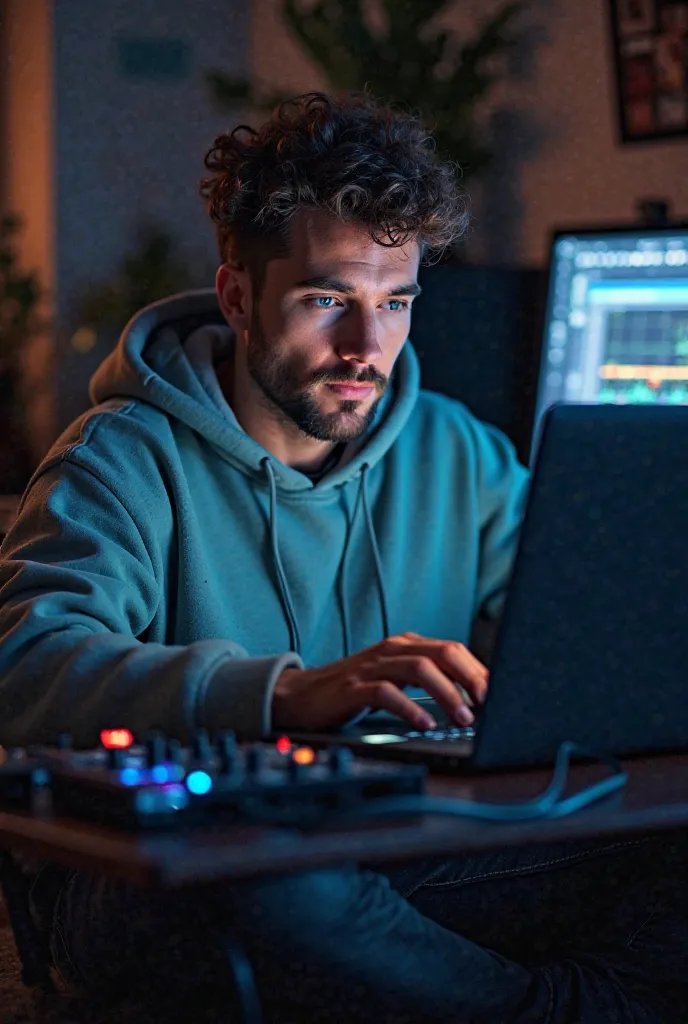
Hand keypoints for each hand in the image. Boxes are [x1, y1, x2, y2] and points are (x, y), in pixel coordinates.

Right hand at [272, 632, 488, 731]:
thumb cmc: (353, 691)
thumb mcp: (394, 680)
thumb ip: (426, 682)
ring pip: (419, 669)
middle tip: (488, 703)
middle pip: (442, 653)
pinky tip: (424, 723)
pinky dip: (409, 707)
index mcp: (405, 645)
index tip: (498, 695)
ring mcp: (372, 666)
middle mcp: (392, 649)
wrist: (300, 696)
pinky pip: (387, 693)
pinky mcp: (353, 687)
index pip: (452, 649)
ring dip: (446, 693)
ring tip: (462, 717)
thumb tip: (472, 699)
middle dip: (470, 677)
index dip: (478, 671)